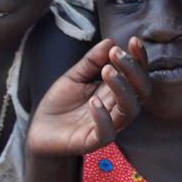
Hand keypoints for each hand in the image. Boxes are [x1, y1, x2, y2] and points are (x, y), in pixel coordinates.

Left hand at [27, 37, 149, 156]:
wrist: (40, 130)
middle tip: (116, 53)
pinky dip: (103, 116)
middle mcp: (116, 108)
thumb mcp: (74, 76)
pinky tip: (94, 101)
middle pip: (141, 91)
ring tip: (106, 70)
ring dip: (122, 88)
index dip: (139, 59)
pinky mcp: (93, 142)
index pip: (137, 76)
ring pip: (130, 110)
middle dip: (133, 70)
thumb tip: (110, 41)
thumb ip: (91, 62)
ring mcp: (108, 126)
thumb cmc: (61, 103)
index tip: (132, 40)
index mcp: (115, 92)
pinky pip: (107, 133)